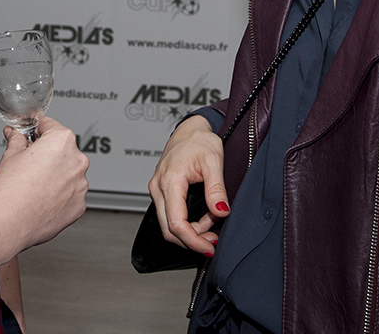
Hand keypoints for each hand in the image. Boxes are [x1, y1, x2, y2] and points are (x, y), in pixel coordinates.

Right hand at [0, 116, 88, 250]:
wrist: (9, 221)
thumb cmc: (11, 189)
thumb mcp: (10, 154)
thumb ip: (17, 139)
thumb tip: (16, 135)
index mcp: (62, 141)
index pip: (51, 126)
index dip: (37, 131)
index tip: (32, 136)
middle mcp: (77, 160)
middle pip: (63, 151)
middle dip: (48, 155)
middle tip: (30, 165)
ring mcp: (81, 184)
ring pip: (69, 174)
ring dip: (56, 176)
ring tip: (35, 185)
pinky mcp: (79, 205)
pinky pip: (71, 195)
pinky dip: (60, 196)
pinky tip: (43, 199)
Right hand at [147, 115, 228, 253]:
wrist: (190, 129)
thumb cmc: (199, 140)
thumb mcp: (213, 161)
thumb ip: (216, 189)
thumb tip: (221, 212)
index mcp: (170, 180)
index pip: (176, 223)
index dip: (193, 240)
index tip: (209, 247)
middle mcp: (158, 187)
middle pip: (168, 229)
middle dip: (192, 240)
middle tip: (213, 240)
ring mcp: (157, 190)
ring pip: (167, 225)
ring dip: (190, 232)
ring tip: (212, 222)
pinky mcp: (161, 192)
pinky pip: (169, 215)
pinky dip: (186, 223)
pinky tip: (202, 218)